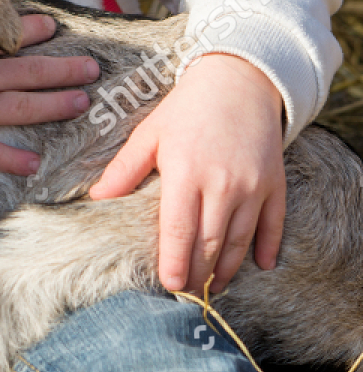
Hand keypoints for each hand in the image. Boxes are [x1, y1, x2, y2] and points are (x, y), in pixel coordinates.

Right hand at [0, 9, 100, 175]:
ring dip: (57, 106)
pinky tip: (36, 164)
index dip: (38, 30)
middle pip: (35, 73)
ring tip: (82, 104)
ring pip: (26, 109)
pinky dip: (16, 161)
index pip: (13, 33)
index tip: (55, 28)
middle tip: (94, 69)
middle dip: (68, 70)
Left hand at [89, 53, 285, 293]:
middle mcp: (222, 184)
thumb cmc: (187, 107)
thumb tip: (96, 198)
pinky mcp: (275, 183)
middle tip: (186, 292)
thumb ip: (125, 169)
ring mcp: (253, 186)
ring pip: (240, 241)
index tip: (168, 285)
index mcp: (186, 172)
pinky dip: (267, 248)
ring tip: (213, 285)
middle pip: (211, 244)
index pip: (179, 231)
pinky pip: (274, 224)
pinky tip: (260, 265)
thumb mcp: (150, 133)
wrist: (238, 79)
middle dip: (198, 274)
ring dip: (228, 268)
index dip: (174, 263)